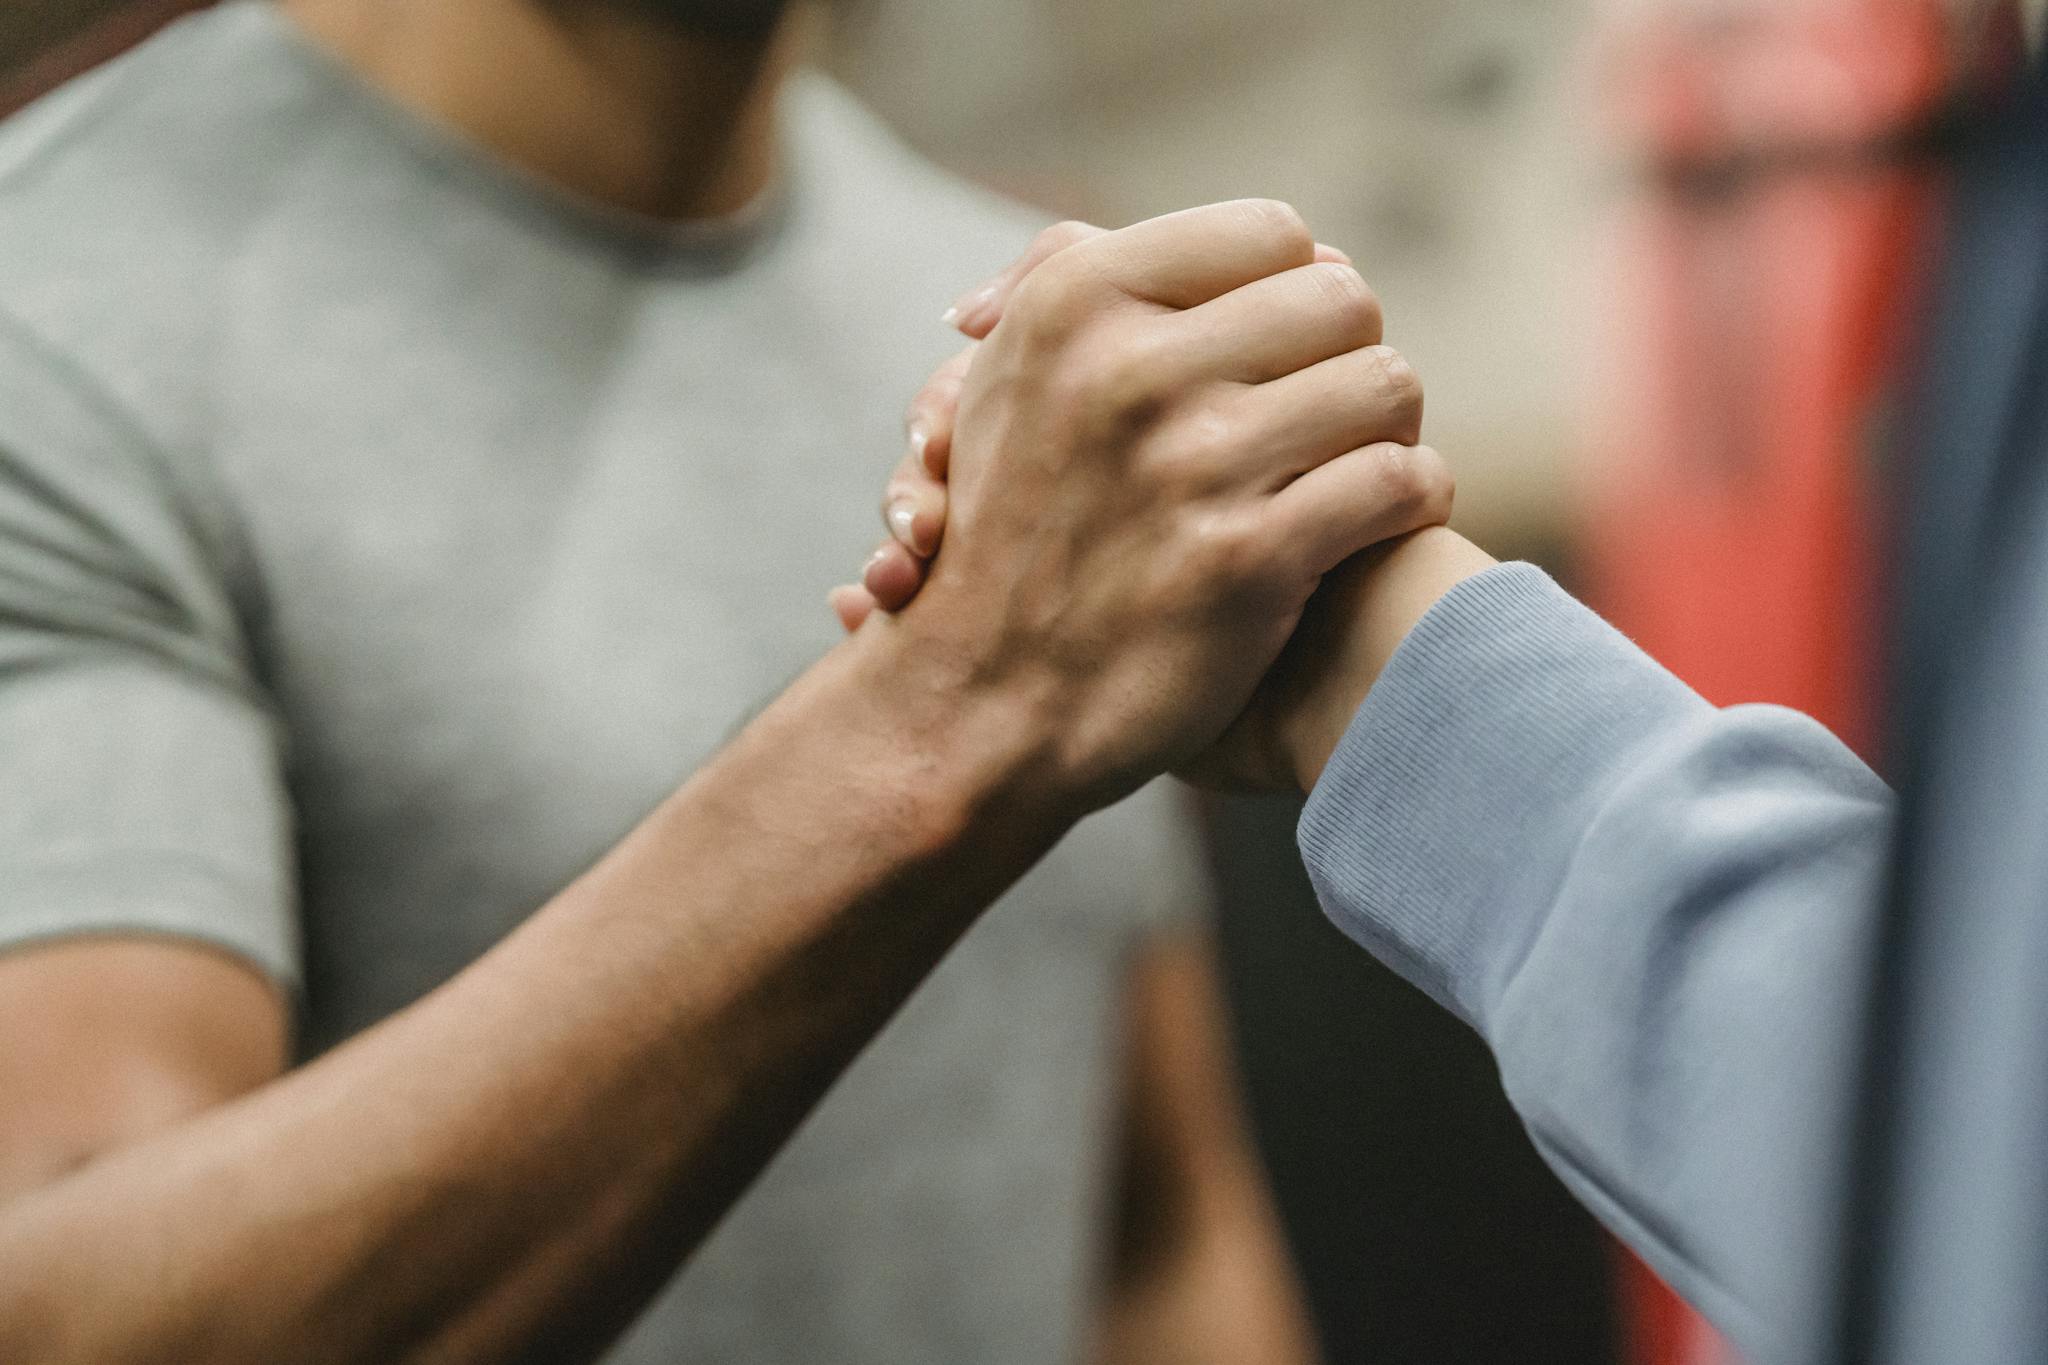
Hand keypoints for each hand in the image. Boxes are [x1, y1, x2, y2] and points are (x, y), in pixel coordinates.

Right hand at [842, 201, 1452, 808]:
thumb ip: (1093, 284)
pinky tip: (1380, 520)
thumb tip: (1250, 241)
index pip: (1270, 232)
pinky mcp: (1245, 560)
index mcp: (1073, 303)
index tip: (1284, 351)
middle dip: (1348, 356)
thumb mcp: (1008, 380)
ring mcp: (1190, 465)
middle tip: (1331, 412)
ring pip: (1385, 383)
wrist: (978, 705)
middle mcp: (1129, 369)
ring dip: (1389, 428)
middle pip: (1343, 298)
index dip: (1296, 290)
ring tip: (1359, 465)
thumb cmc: (1012, 537)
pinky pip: (1400, 482)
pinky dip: (1412, 499)